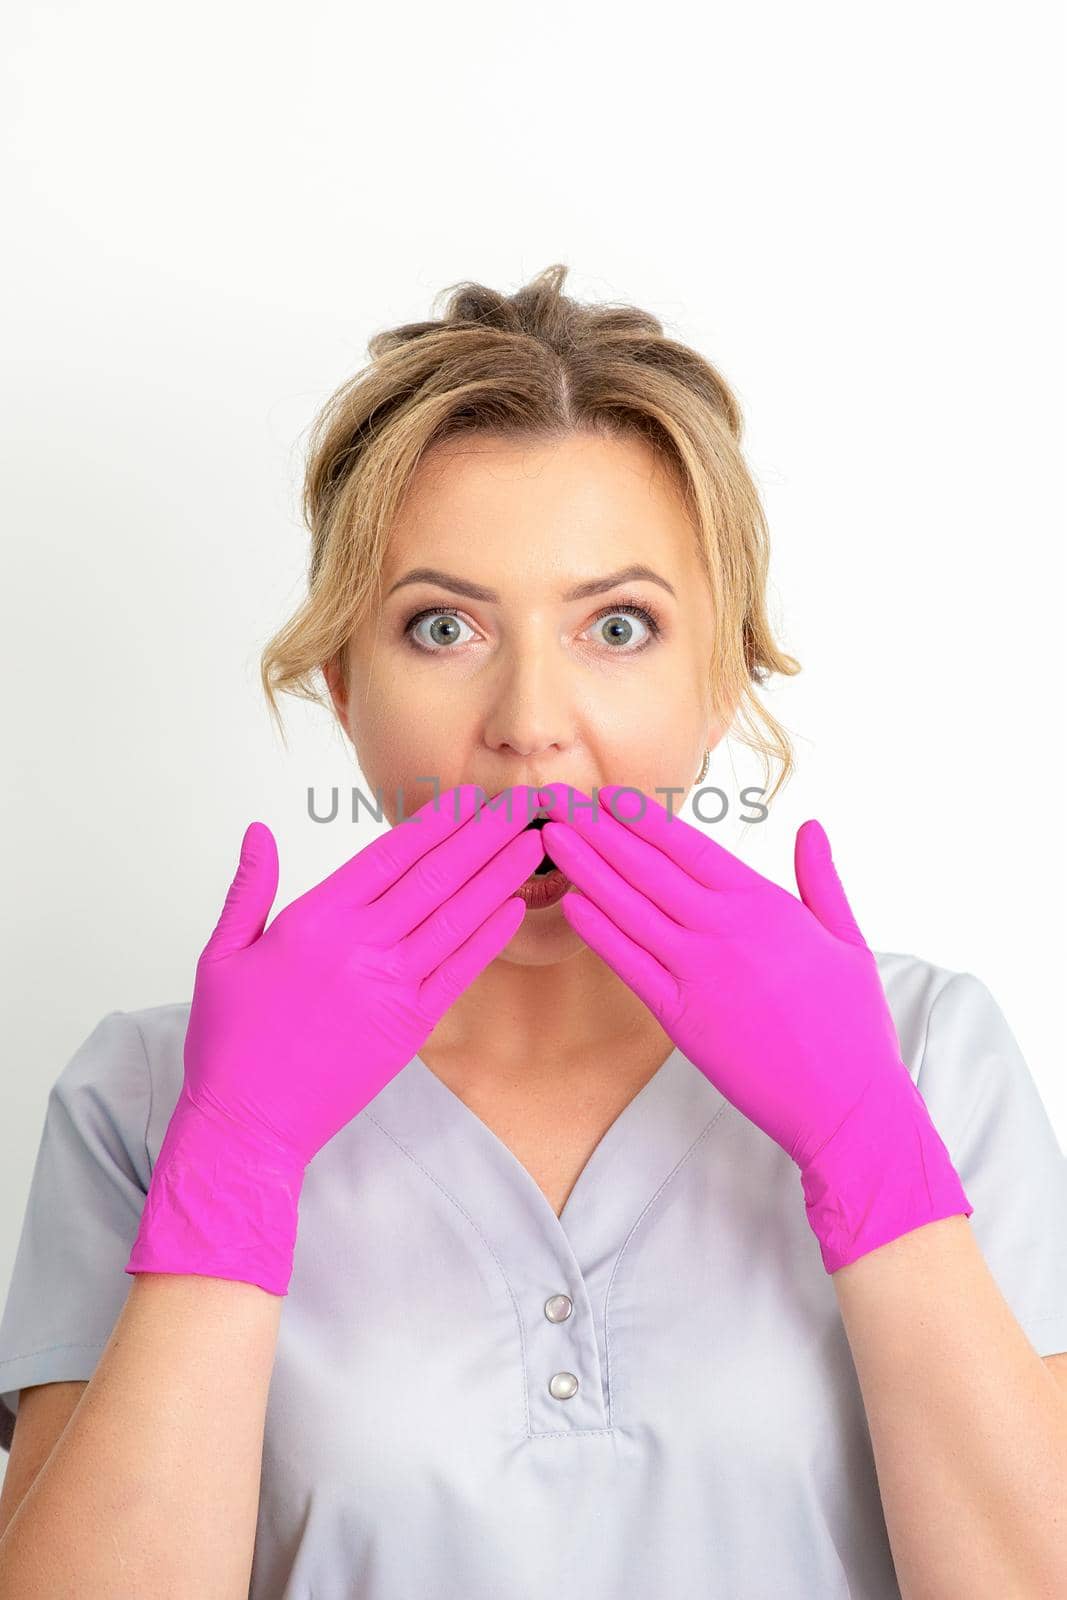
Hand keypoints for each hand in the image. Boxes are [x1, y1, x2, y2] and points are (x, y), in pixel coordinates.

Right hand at [126, 784, 544, 1294]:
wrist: (247, 1121)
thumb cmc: (229, 1041)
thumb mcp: (222, 953)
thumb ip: (249, 888)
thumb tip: (258, 832)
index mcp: (315, 919)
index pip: (389, 853)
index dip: (435, 821)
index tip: (468, 795)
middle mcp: (360, 945)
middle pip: (435, 875)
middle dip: (483, 833)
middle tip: (523, 802)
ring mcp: (390, 986)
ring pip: (456, 916)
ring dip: (499, 875)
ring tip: (534, 842)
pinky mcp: (410, 1027)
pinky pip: (459, 971)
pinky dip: (489, 936)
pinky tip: (516, 907)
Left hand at [538, 782, 970, 1272]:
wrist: (846, 1101)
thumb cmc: (853, 1023)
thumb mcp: (847, 938)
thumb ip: (820, 879)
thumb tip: (811, 828)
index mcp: (764, 904)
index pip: (690, 846)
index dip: (643, 818)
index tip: (610, 794)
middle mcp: (725, 930)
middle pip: (647, 868)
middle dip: (600, 831)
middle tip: (560, 802)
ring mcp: (698, 973)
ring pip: (629, 909)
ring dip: (587, 870)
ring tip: (552, 838)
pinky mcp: (681, 1017)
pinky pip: (629, 965)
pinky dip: (598, 932)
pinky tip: (570, 905)